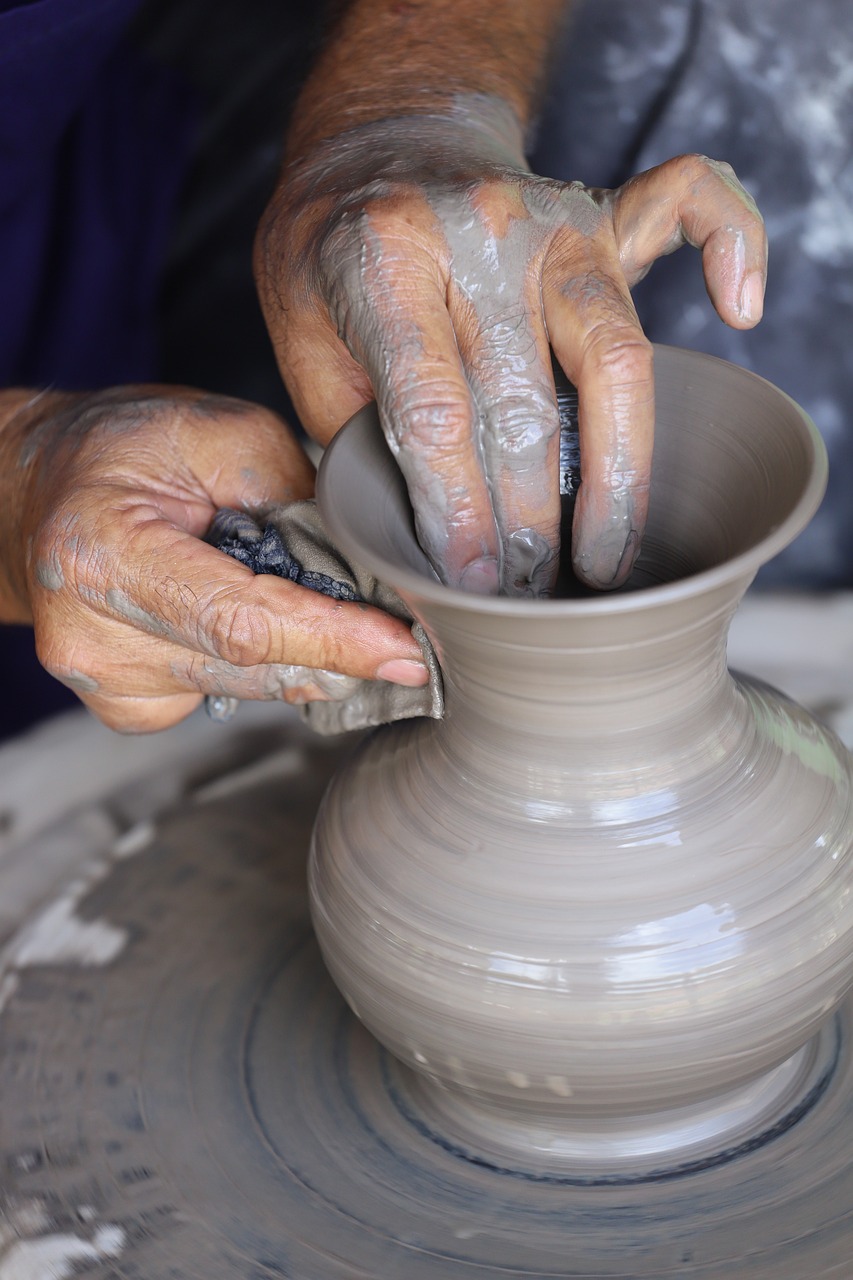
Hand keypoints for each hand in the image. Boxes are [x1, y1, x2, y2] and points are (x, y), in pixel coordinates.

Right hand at [1, 387, 426, 731]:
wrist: (39, 494)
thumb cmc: (118, 451)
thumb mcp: (211, 427)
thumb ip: (290, 490)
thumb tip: (365, 565)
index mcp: (101, 555)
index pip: (241, 621)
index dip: (333, 640)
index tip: (406, 650)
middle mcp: (92, 635)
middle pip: (253, 670)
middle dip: (341, 652)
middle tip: (397, 625)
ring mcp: (105, 683)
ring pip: (251, 692)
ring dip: (308, 658)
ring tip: (326, 609)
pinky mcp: (127, 709)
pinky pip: (227, 700)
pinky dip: (266, 667)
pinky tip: (260, 624)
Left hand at [256, 109, 765, 591]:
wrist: (376, 141)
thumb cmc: (333, 248)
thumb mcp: (298, 335)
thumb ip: (347, 420)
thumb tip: (403, 529)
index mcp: (381, 259)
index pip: (433, 408)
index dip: (456, 510)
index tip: (469, 583)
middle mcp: (477, 232)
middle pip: (525, 405)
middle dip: (530, 524)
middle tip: (526, 598)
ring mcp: (550, 218)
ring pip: (616, 353)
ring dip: (618, 474)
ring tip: (607, 560)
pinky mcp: (602, 211)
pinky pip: (690, 203)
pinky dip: (734, 242)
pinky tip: (740, 308)